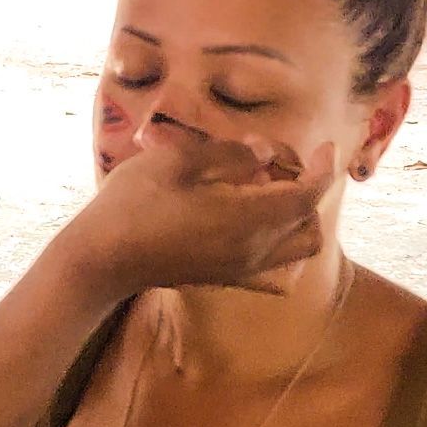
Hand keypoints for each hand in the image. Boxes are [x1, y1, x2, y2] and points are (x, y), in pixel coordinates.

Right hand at [63, 132, 332, 297]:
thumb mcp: (176, 161)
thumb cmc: (133, 203)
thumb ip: (228, 154)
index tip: (325, 146)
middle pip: (309, 225)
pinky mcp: (222, 279)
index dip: (322, 168)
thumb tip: (263, 152)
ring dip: (296, 220)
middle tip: (280, 166)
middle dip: (307, 192)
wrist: (101, 259)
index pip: (307, 195)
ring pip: (296, 251)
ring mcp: (239, 270)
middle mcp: (253, 251)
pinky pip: (272, 273)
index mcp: (248, 219)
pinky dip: (280, 251)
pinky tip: (257, 230)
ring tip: (267, 193)